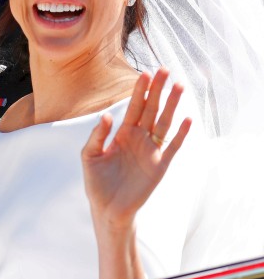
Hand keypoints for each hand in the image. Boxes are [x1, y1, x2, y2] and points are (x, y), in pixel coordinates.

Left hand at [81, 68, 191, 229]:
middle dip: (157, 90)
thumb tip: (107, 115)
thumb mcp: (89, 156)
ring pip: (164, 122)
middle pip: (150, 109)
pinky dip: (181, 134)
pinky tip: (188, 119)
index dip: (139, 91)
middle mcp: (138, 138)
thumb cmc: (96, 182)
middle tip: (164, 70)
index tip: (144, 73)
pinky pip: (172, 147)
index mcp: (121, 133)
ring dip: (172, 105)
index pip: (133, 107)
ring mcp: (151, 151)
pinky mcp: (160, 166)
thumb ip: (97, 136)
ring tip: (179, 86)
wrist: (108, 209)